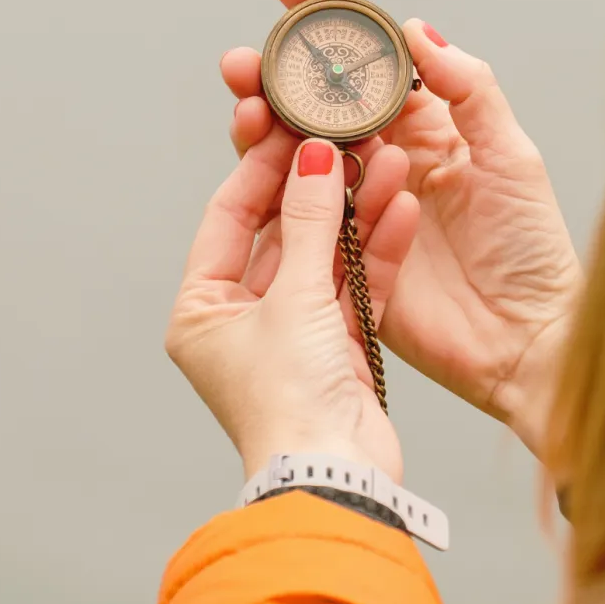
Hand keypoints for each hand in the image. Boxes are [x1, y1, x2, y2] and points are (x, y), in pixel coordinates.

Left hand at [166, 126, 417, 480]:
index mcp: (202, 309)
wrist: (336, 479)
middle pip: (282, 232)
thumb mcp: (295, 296)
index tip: (291, 124)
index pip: (229, 217)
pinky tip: (402, 206)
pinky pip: (356, 283)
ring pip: (325, 253)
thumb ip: (310, 220)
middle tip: (345, 135)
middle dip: (318, 185)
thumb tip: (313, 152)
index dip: (261, 167)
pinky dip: (377, 248)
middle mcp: (242, 320)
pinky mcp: (337, 348)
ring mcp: (292, 334)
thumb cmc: (289, 402)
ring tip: (387, 160)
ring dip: (356, 210)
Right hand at [222, 0, 583, 459]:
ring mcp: (358, 208)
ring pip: (297, 155)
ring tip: (247, 103)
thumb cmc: (531, 247)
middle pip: (316, 107)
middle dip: (274, 75)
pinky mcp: (341, 257)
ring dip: (264, 124)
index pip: (367, 64)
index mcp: (425, 128)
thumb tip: (417, 28)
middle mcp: (385, 162)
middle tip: (244, 60)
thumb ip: (466, 88)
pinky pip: (300, 216)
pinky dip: (277, 185)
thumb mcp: (510, 153)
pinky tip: (266, 159)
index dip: (328, 25)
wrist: (529, 341)